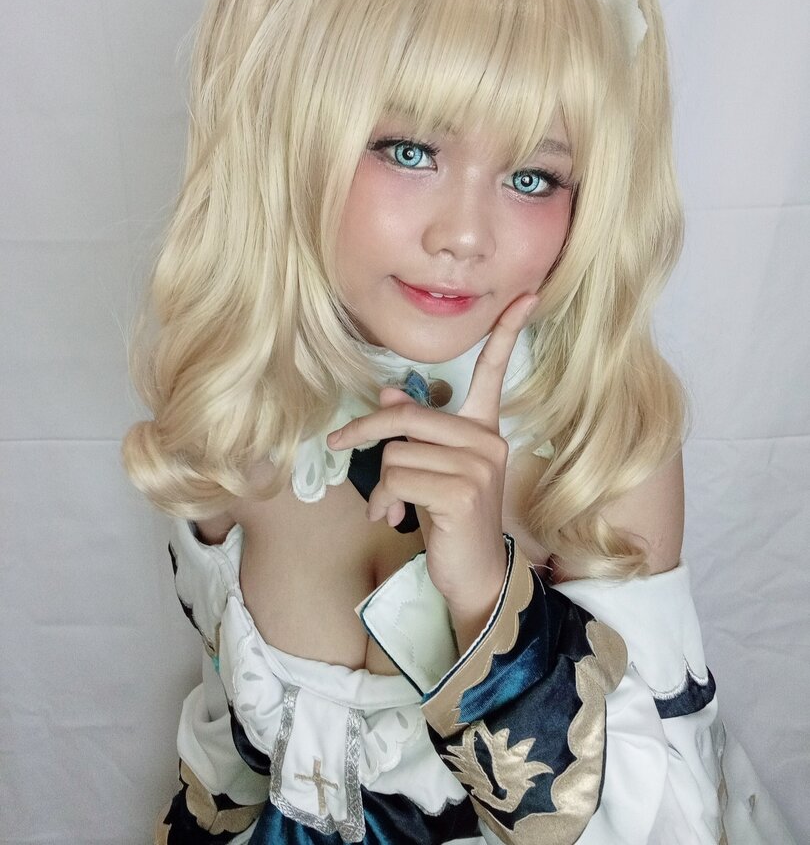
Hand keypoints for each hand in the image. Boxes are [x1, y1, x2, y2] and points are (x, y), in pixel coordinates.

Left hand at [326, 293, 537, 632]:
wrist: (474, 575)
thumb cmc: (452, 519)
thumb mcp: (432, 469)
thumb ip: (415, 431)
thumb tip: (388, 393)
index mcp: (483, 429)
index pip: (494, 372)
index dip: (507, 332)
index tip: (527, 295)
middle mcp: (488, 441)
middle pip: (408, 414)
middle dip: (366, 431)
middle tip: (340, 446)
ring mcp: (479, 466)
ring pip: (397, 452)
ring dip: (381, 484)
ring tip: (391, 508)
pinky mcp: (462, 491)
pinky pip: (399, 477)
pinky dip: (385, 500)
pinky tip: (394, 519)